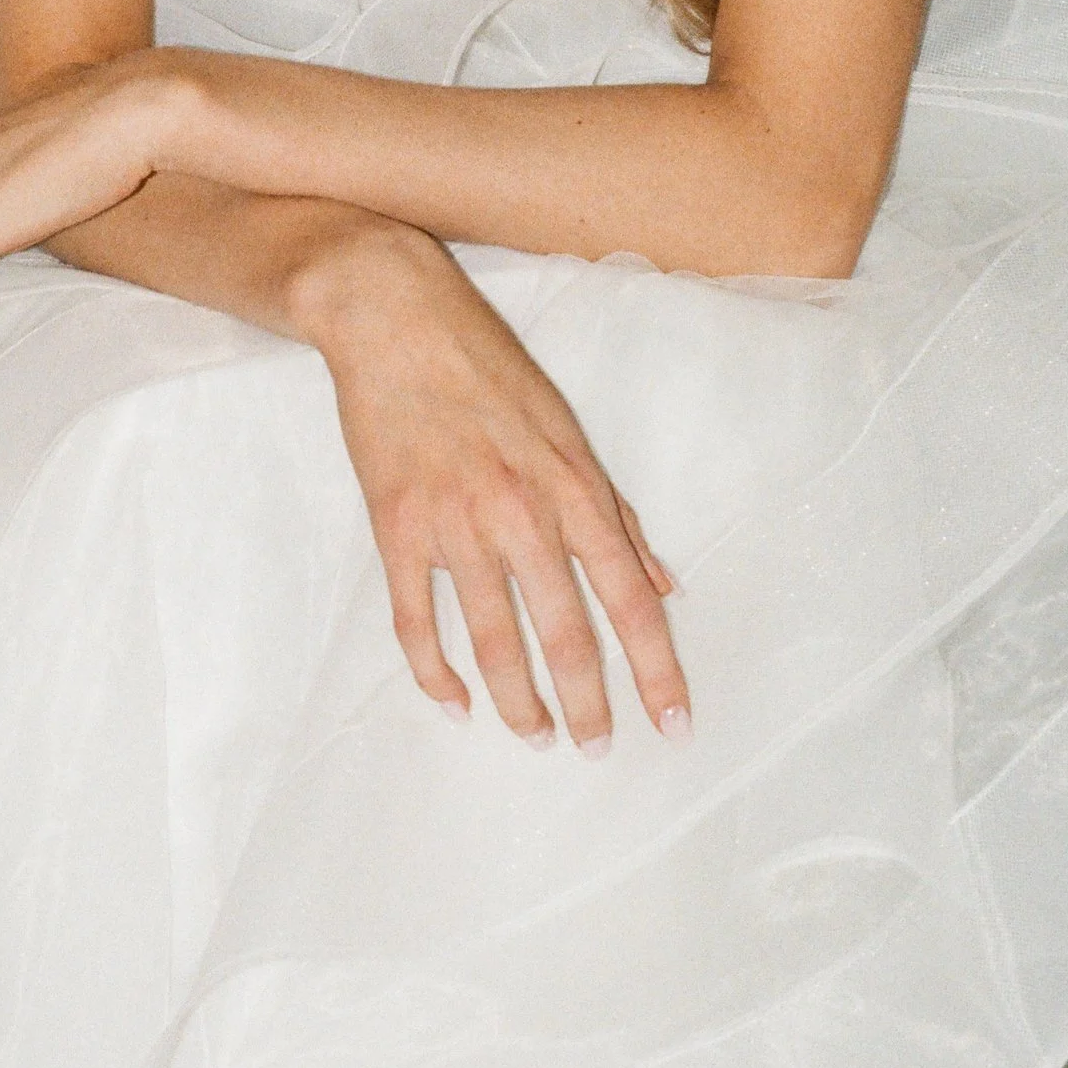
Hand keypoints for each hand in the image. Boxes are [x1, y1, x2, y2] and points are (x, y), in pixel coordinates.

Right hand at [304, 229, 689, 753]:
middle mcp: (520, 511)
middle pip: (564, 631)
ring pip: (493, 640)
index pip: (628, 596)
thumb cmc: (486, 365)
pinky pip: (416, 621)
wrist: (393, 318)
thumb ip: (615, 511)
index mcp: (571, 485)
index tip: (674, 723)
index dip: (655, 666)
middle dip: (588, 702)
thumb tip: (664, 584)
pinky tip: (454, 704)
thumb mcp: (566, 427)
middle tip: (597, 749)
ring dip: (518, 702)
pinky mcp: (396, 527)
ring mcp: (454, 523)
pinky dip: (435, 673)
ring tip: (537, 738)